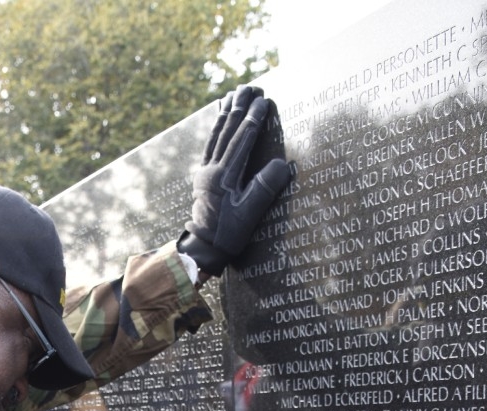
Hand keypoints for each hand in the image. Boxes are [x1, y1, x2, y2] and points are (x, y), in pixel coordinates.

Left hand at [179, 86, 292, 276]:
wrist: (204, 248)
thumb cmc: (229, 234)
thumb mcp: (250, 215)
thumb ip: (265, 189)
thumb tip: (283, 164)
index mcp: (224, 177)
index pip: (241, 141)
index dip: (253, 119)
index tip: (263, 100)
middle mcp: (212, 170)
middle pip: (227, 132)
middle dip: (239, 107)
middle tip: (250, 86)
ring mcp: (205, 171)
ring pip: (216, 135)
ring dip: (227, 112)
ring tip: (234, 93)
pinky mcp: (202, 175)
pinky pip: (210, 144)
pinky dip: (216, 127)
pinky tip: (220, 117)